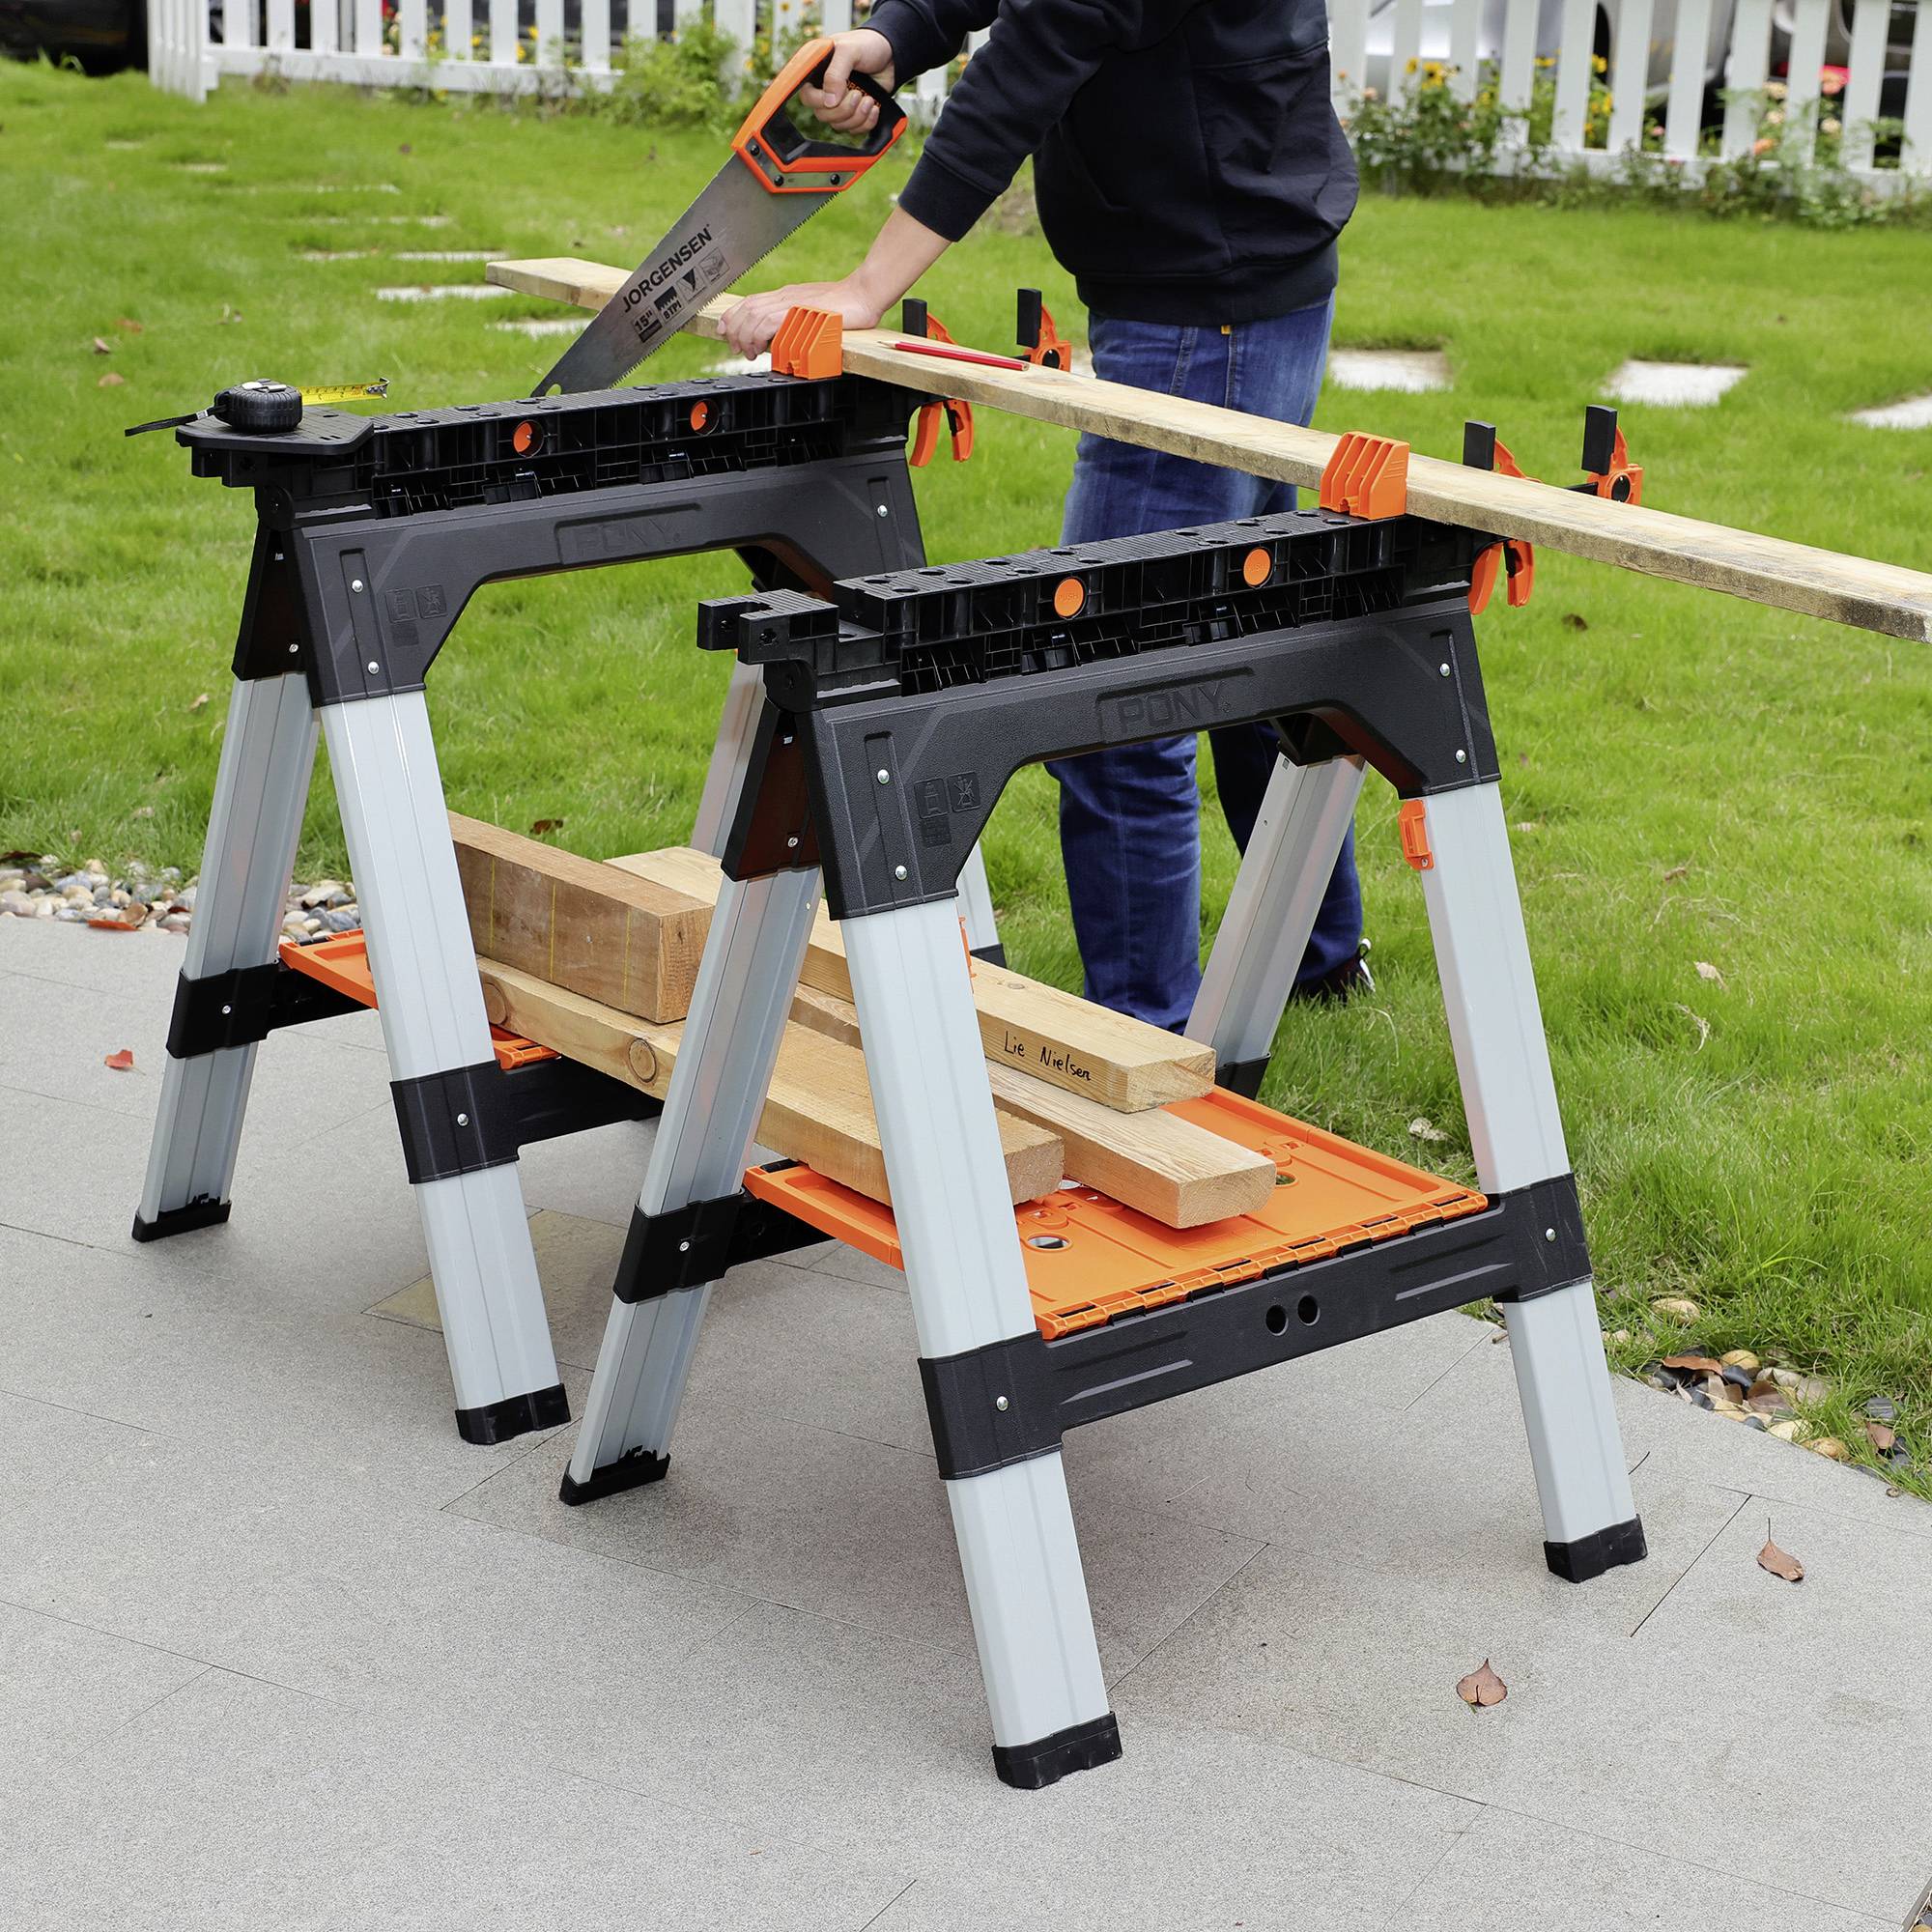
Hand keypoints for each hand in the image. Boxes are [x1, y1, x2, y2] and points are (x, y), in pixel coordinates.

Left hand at [722, 276, 886, 358]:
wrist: (864, 294)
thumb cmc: (847, 307)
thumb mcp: (816, 314)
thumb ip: (799, 322)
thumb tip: (784, 340)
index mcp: (787, 296)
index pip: (751, 302)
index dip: (732, 316)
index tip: (725, 331)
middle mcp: (785, 296)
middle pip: (747, 308)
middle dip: (733, 329)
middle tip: (734, 348)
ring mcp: (791, 302)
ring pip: (753, 315)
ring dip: (743, 335)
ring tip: (746, 352)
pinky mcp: (798, 311)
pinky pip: (768, 322)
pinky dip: (757, 335)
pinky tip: (759, 348)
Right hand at [798, 28, 894, 134]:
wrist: (891, 54)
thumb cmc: (867, 44)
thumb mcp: (849, 51)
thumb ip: (836, 73)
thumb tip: (829, 101)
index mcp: (817, 71)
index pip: (807, 96)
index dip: (819, 101)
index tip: (837, 96)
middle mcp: (825, 88)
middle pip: (823, 115)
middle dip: (843, 110)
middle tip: (858, 94)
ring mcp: (839, 102)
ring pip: (838, 125)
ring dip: (857, 116)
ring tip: (869, 99)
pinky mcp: (854, 112)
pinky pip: (854, 129)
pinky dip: (866, 122)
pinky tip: (874, 107)